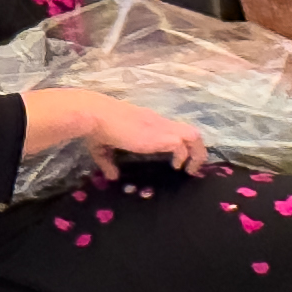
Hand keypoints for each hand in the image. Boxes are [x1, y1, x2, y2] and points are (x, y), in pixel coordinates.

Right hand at [64, 90, 210, 178]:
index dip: (179, 144)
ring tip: (189, 169)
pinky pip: (183, 146)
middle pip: (190, 131)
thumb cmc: (97, 127)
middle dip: (196, 150)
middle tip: (190, 167)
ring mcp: (161, 128)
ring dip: (196, 153)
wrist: (95, 115)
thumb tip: (111, 176)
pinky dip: (184, 157)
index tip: (178, 160)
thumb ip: (108, 162)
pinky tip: (176, 166)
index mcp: (146, 122)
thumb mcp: (102, 147)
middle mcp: (158, 122)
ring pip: (194, 136)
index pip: (172, 129)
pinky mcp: (160, 136)